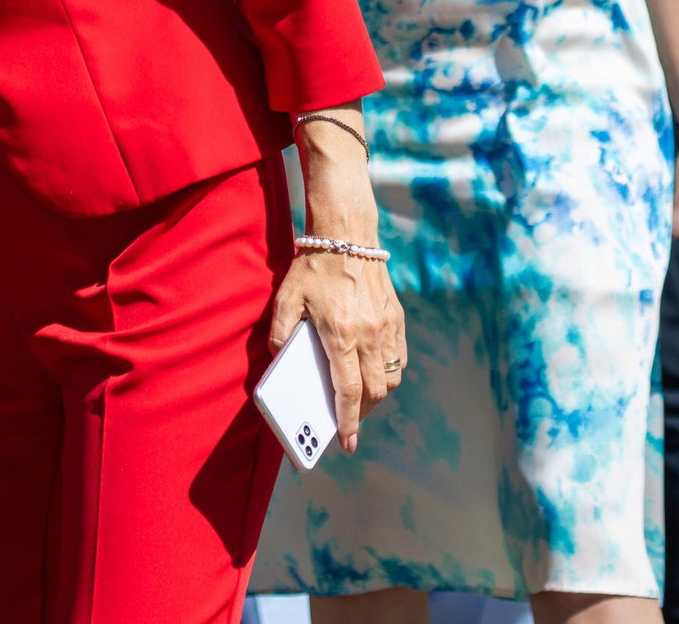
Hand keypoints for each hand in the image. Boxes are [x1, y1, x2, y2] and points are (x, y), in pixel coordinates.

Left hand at [268, 248, 405, 452]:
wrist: (347, 234)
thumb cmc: (312, 267)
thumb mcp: (286, 299)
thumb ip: (280, 334)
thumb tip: (282, 363)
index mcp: (340, 333)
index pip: (349, 391)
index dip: (348, 421)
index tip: (347, 443)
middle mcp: (369, 334)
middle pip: (374, 392)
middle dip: (362, 414)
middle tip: (348, 423)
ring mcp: (387, 326)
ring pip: (390, 378)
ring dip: (377, 395)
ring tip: (358, 400)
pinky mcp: (397, 317)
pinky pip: (398, 358)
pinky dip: (388, 373)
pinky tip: (372, 373)